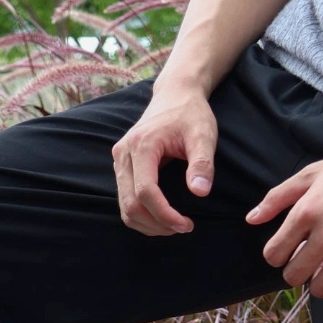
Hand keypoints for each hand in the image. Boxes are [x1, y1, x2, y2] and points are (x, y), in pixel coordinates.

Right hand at [112, 81, 218, 235]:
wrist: (175, 94)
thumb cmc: (190, 113)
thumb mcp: (203, 135)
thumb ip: (202, 163)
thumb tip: (200, 192)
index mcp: (142, 145)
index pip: (145, 191)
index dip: (164, 214)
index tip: (187, 225)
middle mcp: (123, 154)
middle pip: (130, 204)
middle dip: (156, 224)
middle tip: (183, 228)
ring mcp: (119, 160)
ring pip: (124, 207)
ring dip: (147, 223)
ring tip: (174, 225)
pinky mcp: (121, 166)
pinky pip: (125, 199)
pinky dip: (141, 214)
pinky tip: (162, 216)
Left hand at [247, 137, 322, 298]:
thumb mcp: (312, 173)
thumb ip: (278, 197)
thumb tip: (252, 219)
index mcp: (306, 211)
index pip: (273, 255)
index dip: (277, 255)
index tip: (287, 249)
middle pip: (293, 277)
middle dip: (296, 271)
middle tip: (306, 260)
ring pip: (320, 289)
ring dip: (319, 282)